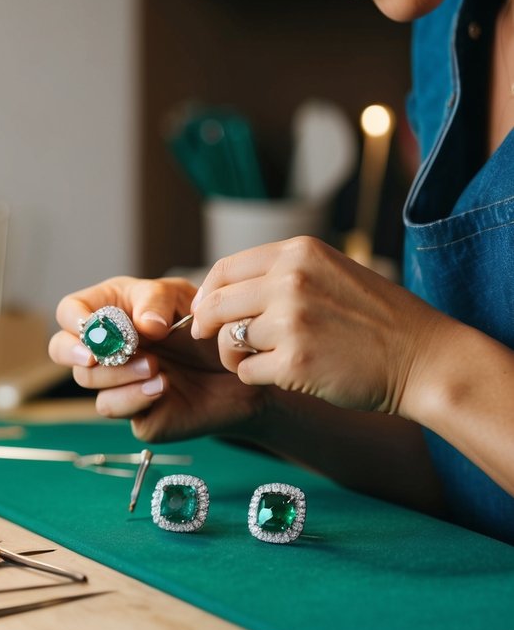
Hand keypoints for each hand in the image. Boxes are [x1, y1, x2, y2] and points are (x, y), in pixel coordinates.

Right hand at [49, 275, 269, 442]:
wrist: (239, 369)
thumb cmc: (206, 327)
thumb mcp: (184, 299)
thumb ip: (157, 302)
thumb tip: (142, 326)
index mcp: (111, 309)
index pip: (71, 311)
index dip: (74, 319)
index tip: (90, 326)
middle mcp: (107, 345)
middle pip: (62, 349)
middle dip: (75, 352)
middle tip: (96, 356)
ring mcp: (116, 380)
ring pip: (87, 381)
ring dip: (116, 373)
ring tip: (155, 366)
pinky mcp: (132, 410)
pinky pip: (112, 407)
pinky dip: (132, 397)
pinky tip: (162, 386)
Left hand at [190, 236, 445, 415]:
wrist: (422, 358)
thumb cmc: (376, 318)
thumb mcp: (330, 271)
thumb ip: (281, 273)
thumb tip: (221, 290)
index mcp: (298, 253)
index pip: (225, 269)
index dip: (208, 294)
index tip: (206, 311)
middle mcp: (291, 281)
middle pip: (217, 304)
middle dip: (208, 325)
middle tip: (212, 340)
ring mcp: (291, 323)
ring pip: (229, 340)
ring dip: (236, 354)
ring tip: (264, 358)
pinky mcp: (294, 364)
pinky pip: (246, 371)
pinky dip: (256, 376)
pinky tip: (282, 374)